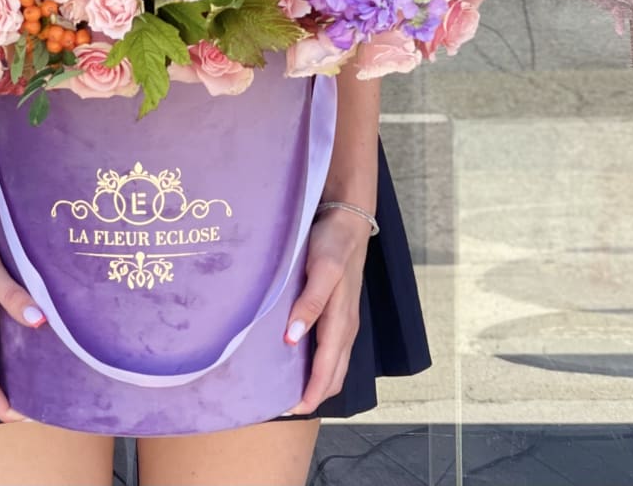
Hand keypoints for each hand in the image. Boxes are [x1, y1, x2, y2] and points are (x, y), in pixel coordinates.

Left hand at [281, 208, 371, 414]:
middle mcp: (346, 326)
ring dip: (318, 380)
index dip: (311, 393)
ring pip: (335, 363)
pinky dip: (320, 363)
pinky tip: (300, 357)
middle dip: (314, 394)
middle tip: (285, 407)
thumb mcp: (321, 270)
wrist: (348, 221)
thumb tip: (293, 339)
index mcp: (341, 321)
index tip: (291, 410)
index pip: (329, 370)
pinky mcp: (339, 310)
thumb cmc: (334, 243)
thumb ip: (309, 304)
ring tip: (290, 389)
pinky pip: (332, 347)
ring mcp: (344, 319)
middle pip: (335, 374)